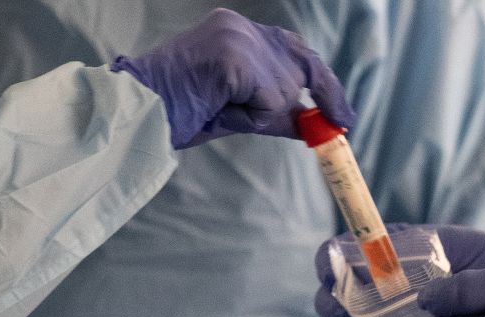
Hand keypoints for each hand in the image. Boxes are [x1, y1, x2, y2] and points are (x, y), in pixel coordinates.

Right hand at [112, 8, 355, 147]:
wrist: (140, 115)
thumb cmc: (180, 114)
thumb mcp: (239, 110)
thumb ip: (275, 110)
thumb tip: (314, 122)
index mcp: (234, 29)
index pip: (291, 48)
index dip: (320, 80)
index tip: (340, 108)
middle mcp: (238, 25)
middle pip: (301, 60)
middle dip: (326, 93)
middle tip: (345, 121)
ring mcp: (236, 38)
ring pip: (282, 88)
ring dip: (262, 114)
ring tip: (222, 112)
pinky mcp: (235, 58)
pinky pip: (267, 102)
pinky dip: (250, 118)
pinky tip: (219, 112)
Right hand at [313, 224, 484, 316]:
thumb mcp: (453, 246)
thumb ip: (413, 245)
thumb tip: (371, 253)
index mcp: (392, 254)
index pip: (338, 256)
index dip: (328, 264)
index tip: (331, 274)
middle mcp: (386, 289)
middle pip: (338, 299)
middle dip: (338, 306)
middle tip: (352, 312)